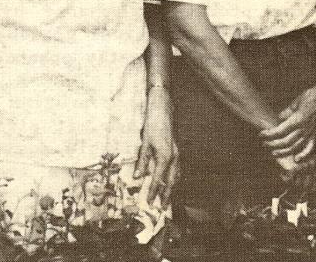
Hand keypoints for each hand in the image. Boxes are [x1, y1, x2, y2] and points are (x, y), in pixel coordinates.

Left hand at [135, 87, 178, 205]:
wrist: (163, 108)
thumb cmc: (152, 124)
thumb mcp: (144, 143)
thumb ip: (142, 161)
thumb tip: (137, 177)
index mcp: (164, 156)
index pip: (157, 179)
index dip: (152, 192)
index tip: (149, 202)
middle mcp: (173, 157)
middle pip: (171, 182)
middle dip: (166, 195)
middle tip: (161, 208)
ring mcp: (177, 153)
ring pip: (176, 176)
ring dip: (171, 188)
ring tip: (166, 199)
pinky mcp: (177, 150)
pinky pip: (177, 169)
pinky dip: (174, 178)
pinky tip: (170, 180)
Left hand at [260, 79, 315, 161]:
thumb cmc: (311, 96)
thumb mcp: (296, 102)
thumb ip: (286, 112)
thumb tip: (278, 119)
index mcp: (298, 119)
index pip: (280, 130)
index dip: (269, 134)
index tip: (261, 134)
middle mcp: (304, 129)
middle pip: (286, 141)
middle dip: (273, 144)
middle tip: (264, 143)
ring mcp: (311, 133)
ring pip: (295, 147)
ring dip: (283, 152)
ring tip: (274, 152)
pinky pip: (310, 148)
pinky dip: (304, 155)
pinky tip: (296, 159)